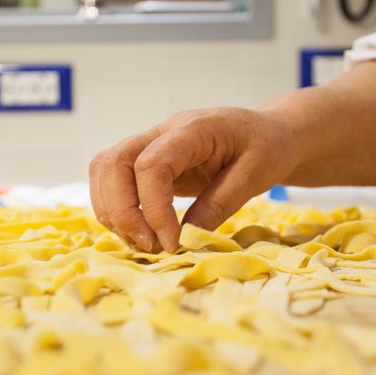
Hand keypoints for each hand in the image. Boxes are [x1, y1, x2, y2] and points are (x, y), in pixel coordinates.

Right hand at [89, 107, 295, 251]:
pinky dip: (119, 210)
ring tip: (145, 243)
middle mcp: (163, 132)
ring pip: (105, 170)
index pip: (151, 164)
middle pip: (113, 163)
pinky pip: (116, 181)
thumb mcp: (255, 175)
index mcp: (193, 128)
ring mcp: (152, 144)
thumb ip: (219, 203)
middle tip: (149, 246)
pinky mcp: (148, 161)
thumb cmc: (268, 147)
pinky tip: (143, 233)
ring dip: (114, 212)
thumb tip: (184, 238)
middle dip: (120, 211)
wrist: (269, 132)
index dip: (153, 208)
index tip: (171, 242)